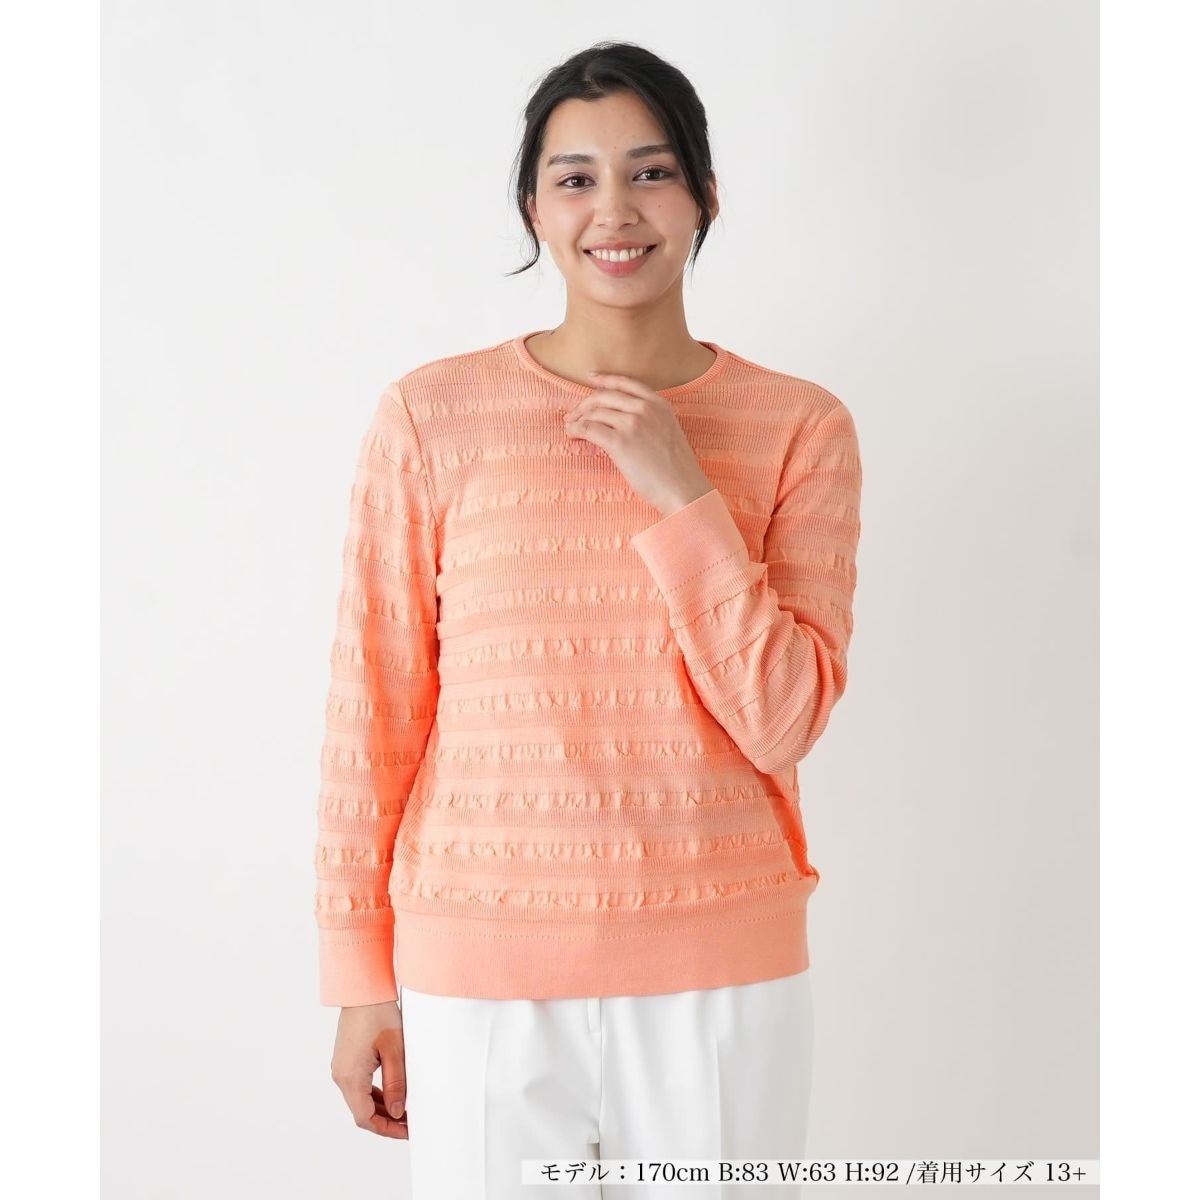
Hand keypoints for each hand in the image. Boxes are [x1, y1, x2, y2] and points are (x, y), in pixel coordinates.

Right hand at [330, 1000, 408, 1138]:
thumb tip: (398, 1112)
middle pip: (362, 1111)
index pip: (365, 1118)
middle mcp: (341, 1075)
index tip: (407, 1131)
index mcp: (350, 1076)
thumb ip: (396, 1083)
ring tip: (406, 1110)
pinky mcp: (346, 1059)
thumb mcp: (394, 1049)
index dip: (387, 1129)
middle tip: (410, 1123)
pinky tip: (393, 1093)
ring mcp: (342, 1067)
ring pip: (360, 1099)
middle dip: (386, 1120)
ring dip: (381, 1108)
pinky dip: (375, 1094)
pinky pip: (359, 1086)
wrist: (362, 989)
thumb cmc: (378, 1013)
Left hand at [563, 371, 714, 514]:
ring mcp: (632, 424)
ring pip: (595, 412)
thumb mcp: (668, 431)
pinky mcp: (620, 443)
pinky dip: (576, 430)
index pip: (625, 383)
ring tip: (571, 427)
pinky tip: (572, 434)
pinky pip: (589, 429)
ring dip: (578, 419)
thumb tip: (624, 421)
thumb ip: (651, 420)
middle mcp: (645, 408)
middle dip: (585, 404)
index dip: (605, 379)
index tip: (591, 378)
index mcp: (658, 404)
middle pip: (605, 396)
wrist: (682, 489)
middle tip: (574, 414)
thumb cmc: (677, 470)